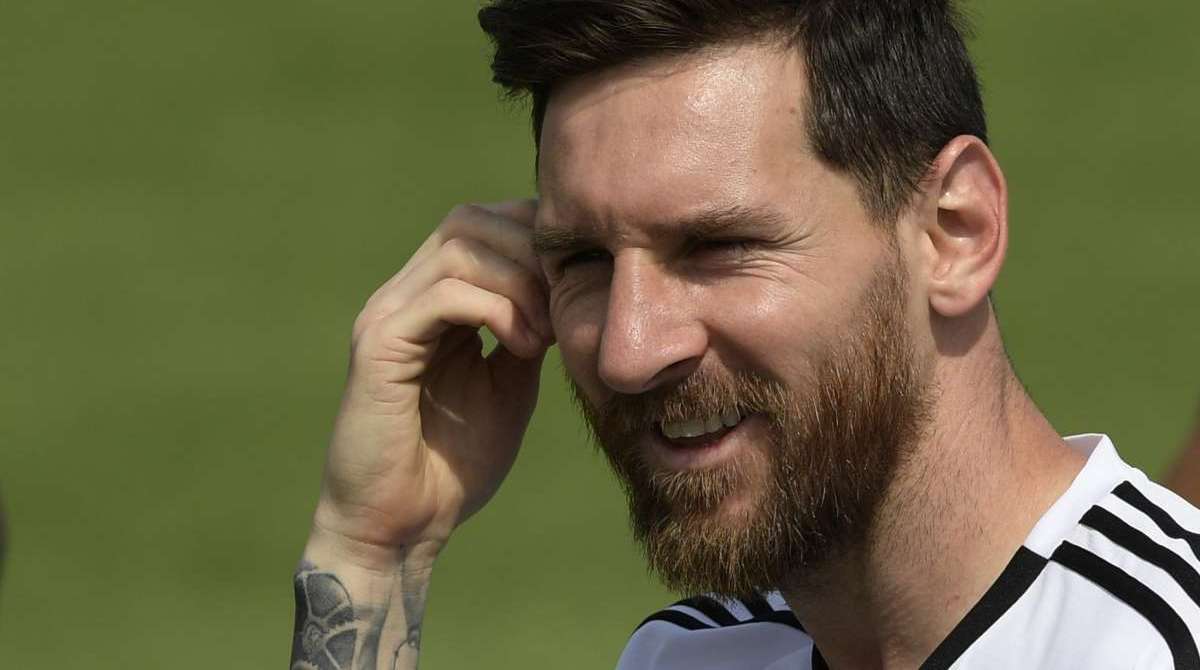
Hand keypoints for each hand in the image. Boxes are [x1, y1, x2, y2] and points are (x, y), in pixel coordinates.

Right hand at [312, 200, 550, 566]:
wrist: (401, 526)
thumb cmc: (452, 466)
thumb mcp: (509, 386)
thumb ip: (527, 334)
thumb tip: (567, 294)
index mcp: (430, 302)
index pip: (482, 226)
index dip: (534, 239)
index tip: (578, 283)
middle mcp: (402, 297)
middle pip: (468, 220)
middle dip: (530, 250)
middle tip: (568, 299)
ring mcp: (386, 316)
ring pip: (459, 248)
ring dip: (520, 281)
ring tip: (547, 330)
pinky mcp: (378, 346)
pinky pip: (443, 296)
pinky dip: (495, 309)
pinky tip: (522, 346)